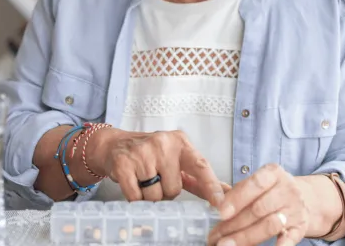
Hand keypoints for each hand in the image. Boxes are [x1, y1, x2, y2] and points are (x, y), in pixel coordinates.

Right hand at [87, 128, 224, 205]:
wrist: (116, 144)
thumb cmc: (152, 155)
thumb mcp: (177, 159)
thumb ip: (200, 177)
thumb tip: (227, 191)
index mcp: (180, 142)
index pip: (200, 165)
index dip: (211, 186)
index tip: (220, 203)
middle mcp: (163, 143)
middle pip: (174, 189)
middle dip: (166, 192)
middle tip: (156, 178)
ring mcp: (142, 152)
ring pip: (155, 195)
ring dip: (150, 195)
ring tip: (144, 179)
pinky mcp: (124, 163)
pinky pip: (136, 197)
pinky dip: (135, 197)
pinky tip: (133, 181)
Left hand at [208, 164, 308, 245]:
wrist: (304, 198)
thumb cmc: (271, 189)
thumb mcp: (257, 183)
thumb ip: (236, 191)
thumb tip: (208, 198)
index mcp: (273, 173)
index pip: (254, 184)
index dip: (237, 198)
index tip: (220, 212)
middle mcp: (287, 189)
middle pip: (259, 208)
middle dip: (234, 224)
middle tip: (215, 236)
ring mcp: (295, 208)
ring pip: (269, 225)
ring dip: (245, 237)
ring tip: (226, 245)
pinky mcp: (301, 227)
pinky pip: (290, 238)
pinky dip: (279, 245)